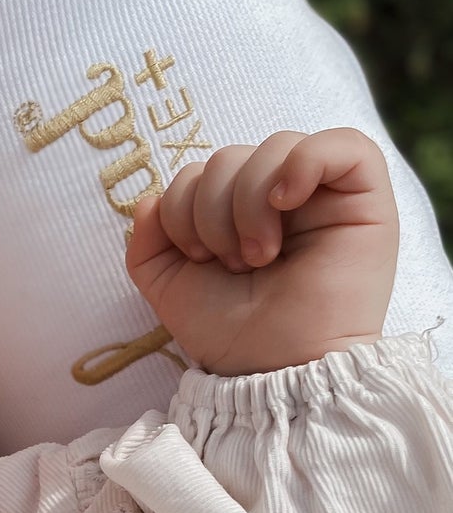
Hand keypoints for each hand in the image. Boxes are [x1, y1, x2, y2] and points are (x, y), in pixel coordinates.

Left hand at [125, 129, 398, 374]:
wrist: (274, 368)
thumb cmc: (229, 333)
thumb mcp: (169, 287)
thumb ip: (148, 242)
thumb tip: (148, 198)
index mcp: (236, 213)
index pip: (199, 171)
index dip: (182, 207)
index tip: (201, 258)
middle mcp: (280, 199)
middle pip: (231, 155)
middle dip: (214, 210)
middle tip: (235, 263)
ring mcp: (324, 196)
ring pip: (276, 146)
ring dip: (249, 201)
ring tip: (260, 254)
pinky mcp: (365, 198)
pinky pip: (343, 144)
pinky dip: (304, 162)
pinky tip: (284, 201)